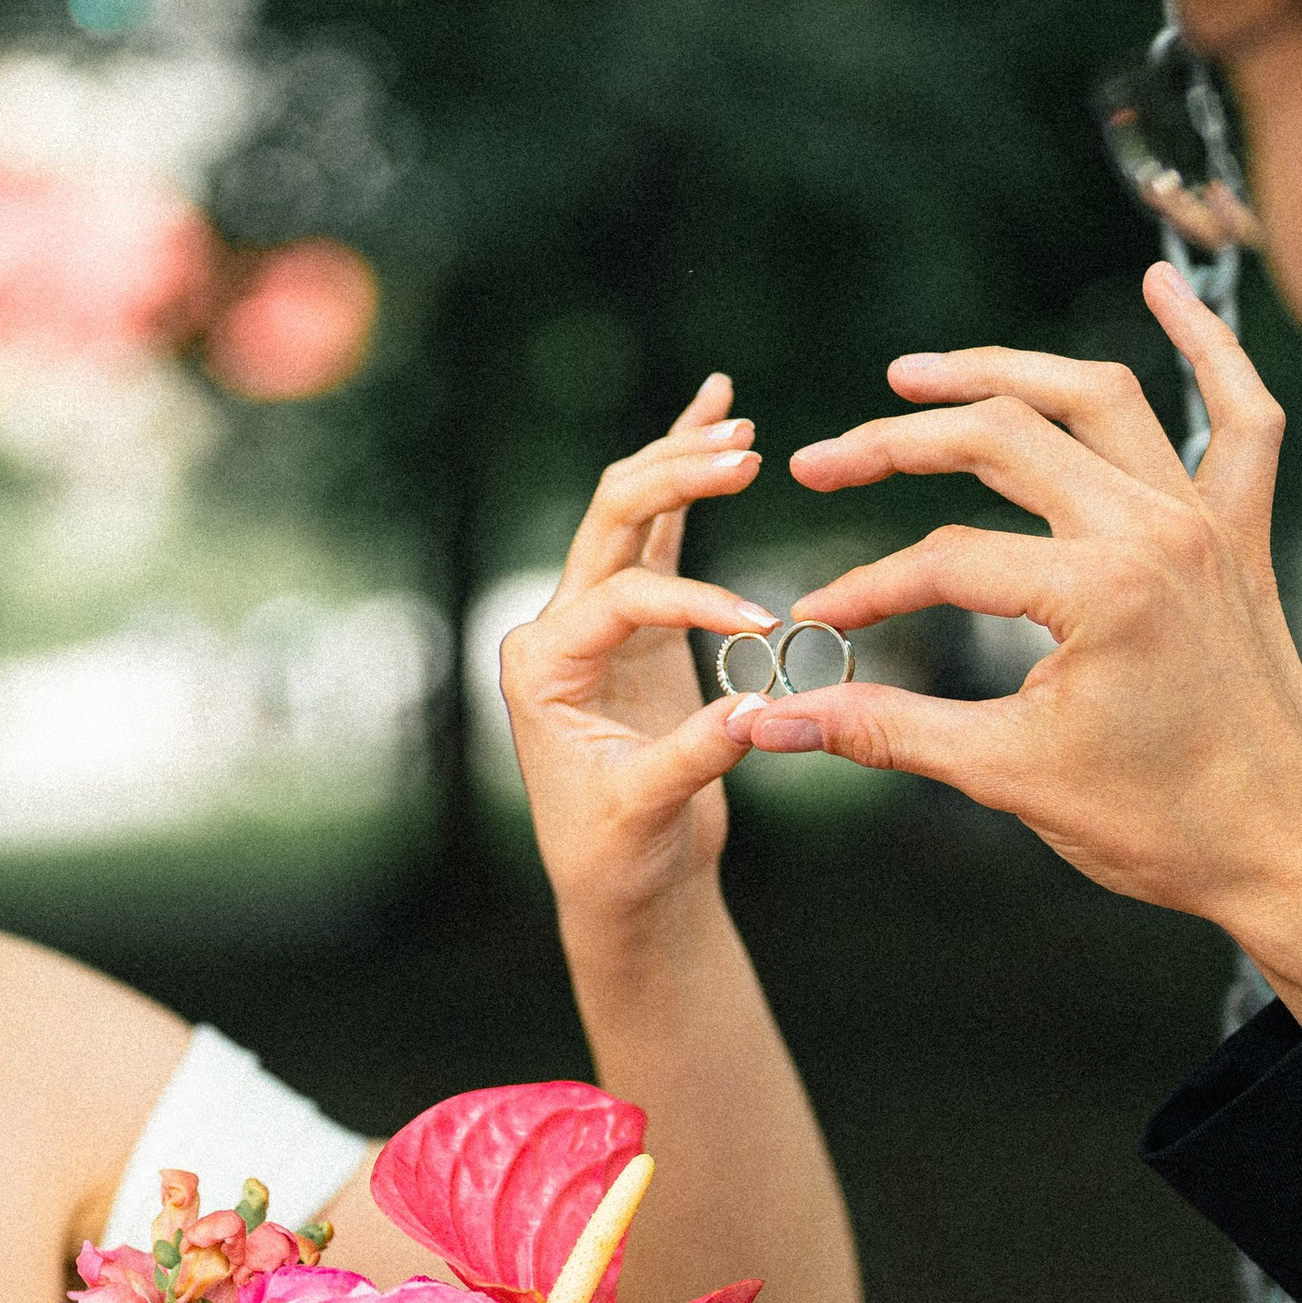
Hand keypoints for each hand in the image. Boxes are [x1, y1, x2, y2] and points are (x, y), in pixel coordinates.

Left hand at [500, 375, 776, 933]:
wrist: (622, 880)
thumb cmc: (617, 854)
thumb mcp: (646, 810)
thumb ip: (694, 754)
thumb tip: (756, 712)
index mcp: (541, 664)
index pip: (622, 596)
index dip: (696, 603)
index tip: (760, 629)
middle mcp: (559, 627)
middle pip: (611, 520)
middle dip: (675, 477)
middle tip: (745, 452)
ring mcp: (598, 618)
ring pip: (632, 514)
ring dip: (681, 462)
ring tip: (736, 422)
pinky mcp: (640, 622)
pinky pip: (659, 536)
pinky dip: (685, 483)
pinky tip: (714, 422)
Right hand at [719, 270, 1301, 1025]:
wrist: (1294, 858)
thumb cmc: (1161, 828)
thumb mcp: (1008, 776)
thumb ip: (885, 731)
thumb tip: (771, 722)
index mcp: (1103, 587)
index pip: (945, 560)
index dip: (867, 591)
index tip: (813, 622)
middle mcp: (1158, 529)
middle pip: (1006, 437)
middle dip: (901, 441)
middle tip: (823, 461)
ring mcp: (1208, 522)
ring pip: (1100, 399)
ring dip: (1007, 372)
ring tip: (918, 373)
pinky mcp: (1243, 536)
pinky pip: (1240, 417)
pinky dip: (1208, 346)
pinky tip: (1162, 286)